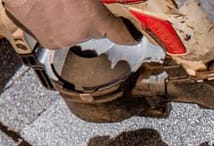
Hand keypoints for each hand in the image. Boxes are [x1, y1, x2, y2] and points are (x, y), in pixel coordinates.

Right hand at [3, 0, 134, 49]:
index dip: (129, 36)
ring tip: (59, 6)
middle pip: (96, 32)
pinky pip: (60, 36)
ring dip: (72, 23)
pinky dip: (57, 27)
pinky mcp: (50, 43)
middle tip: (78, 5)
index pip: (122, 35)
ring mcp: (65, 40)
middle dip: (90, 20)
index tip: (133, 36)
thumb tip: (97, 4)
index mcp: (95, 18)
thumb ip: (96, 2)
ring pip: (77, 34)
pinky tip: (49, 12)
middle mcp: (83, 33)